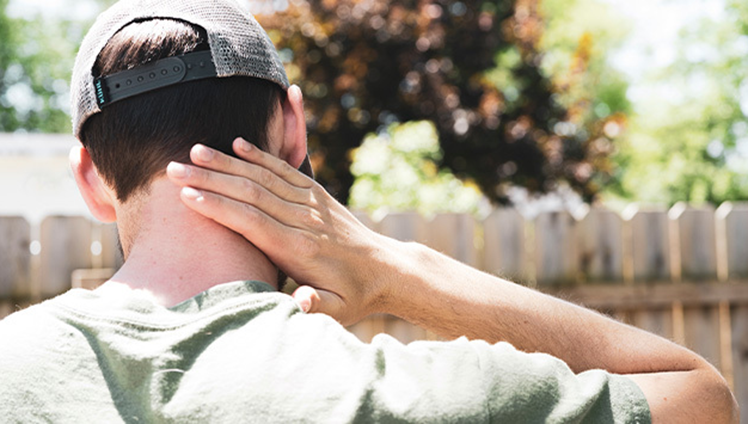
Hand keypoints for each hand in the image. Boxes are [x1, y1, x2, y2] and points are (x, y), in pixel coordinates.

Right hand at [166, 138, 400, 324]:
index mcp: (299, 249)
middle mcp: (303, 220)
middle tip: (173, 169)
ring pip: (264, 177)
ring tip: (194, 150)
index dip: (218, 207)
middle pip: (250, 193)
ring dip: (227, 163)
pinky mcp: (317, 194)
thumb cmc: (355, 295)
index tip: (187, 195)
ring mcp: (311, 203)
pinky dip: (261, 156)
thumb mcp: (339, 310)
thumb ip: (316, 306)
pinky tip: (237, 144)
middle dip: (210, 179)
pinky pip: (286, 170)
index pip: (252, 222)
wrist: (387, 269)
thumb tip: (299, 303)